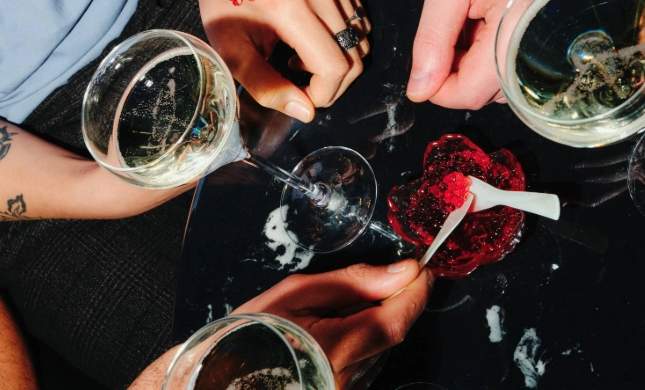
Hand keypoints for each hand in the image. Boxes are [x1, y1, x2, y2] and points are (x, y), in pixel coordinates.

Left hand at [160, 0, 371, 121]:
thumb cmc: (224, 0)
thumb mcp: (233, 51)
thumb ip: (267, 86)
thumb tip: (305, 112)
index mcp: (292, 10)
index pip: (335, 67)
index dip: (323, 94)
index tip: (301, 97)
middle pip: (355, 59)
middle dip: (334, 85)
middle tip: (302, 86)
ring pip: (361, 42)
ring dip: (339, 63)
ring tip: (303, 61)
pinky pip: (359, 22)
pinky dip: (344, 42)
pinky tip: (311, 42)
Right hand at [232, 260, 432, 388]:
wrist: (223, 373)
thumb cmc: (253, 331)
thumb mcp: (298, 293)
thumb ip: (354, 282)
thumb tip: (401, 271)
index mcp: (332, 351)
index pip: (394, 320)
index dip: (415, 291)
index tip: (421, 268)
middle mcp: (345, 379)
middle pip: (392, 333)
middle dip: (396, 301)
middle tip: (385, 275)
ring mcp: (346, 389)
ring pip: (382, 348)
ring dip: (378, 320)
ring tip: (343, 306)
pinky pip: (367, 362)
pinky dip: (364, 339)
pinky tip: (338, 328)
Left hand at [406, 0, 604, 108]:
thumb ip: (432, 36)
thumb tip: (420, 87)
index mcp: (511, 44)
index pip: (465, 95)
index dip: (438, 82)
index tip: (433, 53)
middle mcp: (536, 63)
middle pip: (480, 93)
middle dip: (458, 66)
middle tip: (464, 19)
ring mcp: (546, 64)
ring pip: (495, 86)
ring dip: (476, 61)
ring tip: (484, 18)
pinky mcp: (550, 60)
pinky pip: (513, 74)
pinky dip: (495, 55)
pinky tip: (498, 24)